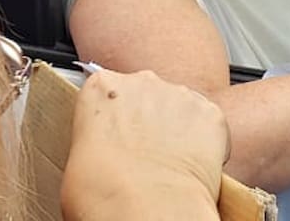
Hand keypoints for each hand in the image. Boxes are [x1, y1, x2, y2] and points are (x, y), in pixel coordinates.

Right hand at [62, 70, 227, 220]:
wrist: (148, 211)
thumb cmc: (107, 193)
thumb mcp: (79, 157)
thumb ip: (94, 136)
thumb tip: (103, 149)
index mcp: (101, 88)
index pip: (107, 93)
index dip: (114, 118)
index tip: (117, 137)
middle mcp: (141, 81)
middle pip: (145, 94)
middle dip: (147, 118)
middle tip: (144, 153)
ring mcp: (179, 94)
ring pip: (179, 106)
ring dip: (177, 129)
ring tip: (169, 163)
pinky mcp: (210, 113)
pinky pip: (209, 123)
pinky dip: (206, 141)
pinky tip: (193, 165)